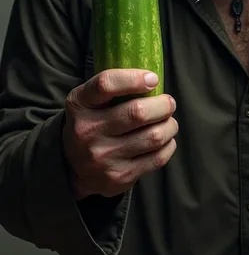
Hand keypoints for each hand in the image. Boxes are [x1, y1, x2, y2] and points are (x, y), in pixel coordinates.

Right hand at [62, 69, 177, 199]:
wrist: (73, 166)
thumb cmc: (93, 121)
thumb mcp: (90, 99)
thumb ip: (114, 85)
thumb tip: (153, 77)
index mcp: (80, 104)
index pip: (106, 84)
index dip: (134, 78)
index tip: (153, 78)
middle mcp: (87, 131)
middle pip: (137, 112)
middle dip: (163, 105)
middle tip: (168, 103)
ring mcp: (102, 157)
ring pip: (153, 136)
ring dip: (169, 126)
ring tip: (169, 122)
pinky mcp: (118, 177)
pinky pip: (157, 158)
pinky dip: (168, 145)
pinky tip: (164, 140)